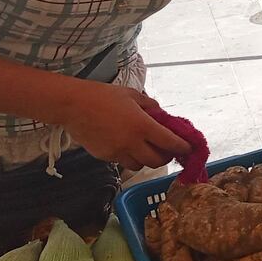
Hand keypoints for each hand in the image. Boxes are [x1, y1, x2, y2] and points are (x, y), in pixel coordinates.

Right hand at [57, 83, 190, 171]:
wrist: (73, 105)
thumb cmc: (103, 96)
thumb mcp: (132, 95)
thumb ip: (150, 106)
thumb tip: (161, 115)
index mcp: (142, 126)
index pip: (170, 142)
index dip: (182, 147)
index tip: (188, 147)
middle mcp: (132, 142)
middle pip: (157, 161)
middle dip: (166, 157)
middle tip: (167, 150)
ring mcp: (118, 152)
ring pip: (140, 166)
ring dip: (147, 160)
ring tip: (145, 148)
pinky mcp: (105, 157)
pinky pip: (123, 162)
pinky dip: (130, 158)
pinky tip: (127, 146)